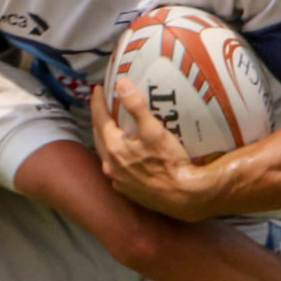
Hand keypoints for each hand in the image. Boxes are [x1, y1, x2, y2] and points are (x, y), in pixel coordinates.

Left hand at [92, 83, 214, 221]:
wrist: (182, 196)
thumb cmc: (169, 162)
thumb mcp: (154, 130)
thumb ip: (136, 106)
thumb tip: (121, 83)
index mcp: (113, 148)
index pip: (99, 118)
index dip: (98, 101)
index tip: (98, 89)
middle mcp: (110, 165)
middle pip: (99, 136)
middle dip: (99, 118)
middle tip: (103, 104)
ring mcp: (117, 179)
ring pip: (106, 153)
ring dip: (106, 138)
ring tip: (112, 126)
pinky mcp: (126, 190)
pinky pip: (116, 168)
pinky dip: (117, 156)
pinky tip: (125, 153)